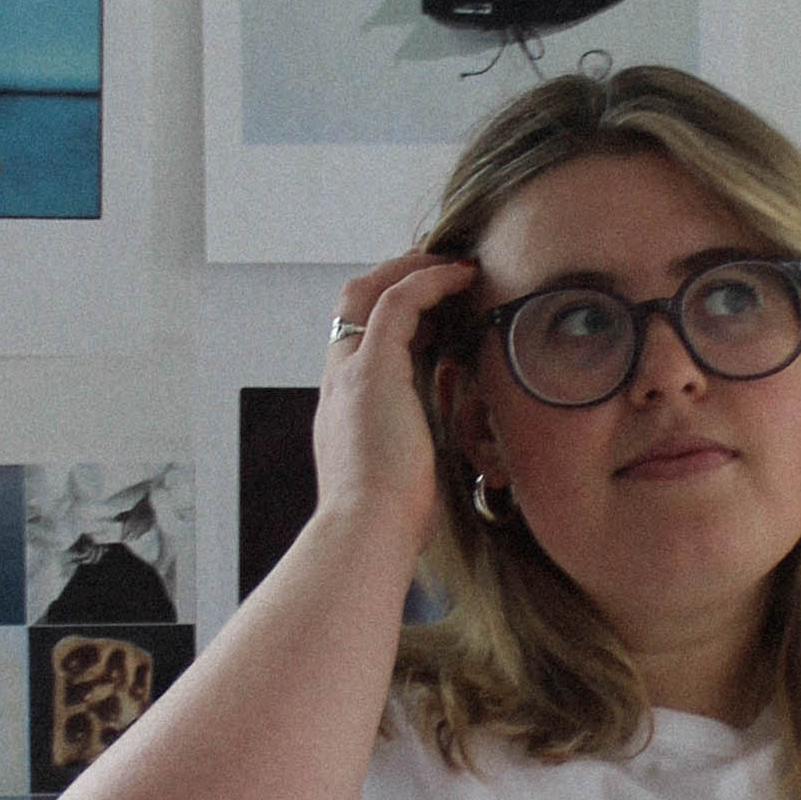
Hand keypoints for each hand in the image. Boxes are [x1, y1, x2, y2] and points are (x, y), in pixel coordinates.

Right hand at [313, 248, 477, 557]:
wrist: (365, 534)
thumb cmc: (388, 526)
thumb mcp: (402, 485)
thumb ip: (415, 467)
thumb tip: (441, 483)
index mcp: (344, 411)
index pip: (361, 343)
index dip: (396, 318)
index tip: (437, 311)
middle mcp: (338, 383)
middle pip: (353, 305)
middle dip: (395, 278)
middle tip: (441, 270)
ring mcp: (350, 373)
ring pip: (369, 292)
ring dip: (412, 269)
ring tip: (455, 265)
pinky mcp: (372, 369)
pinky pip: (398, 301)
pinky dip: (429, 279)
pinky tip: (462, 276)